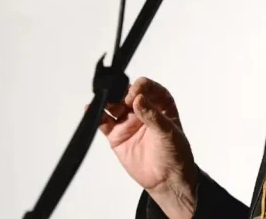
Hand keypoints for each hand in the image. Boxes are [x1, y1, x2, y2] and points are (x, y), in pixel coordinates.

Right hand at [92, 77, 196, 217]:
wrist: (167, 179)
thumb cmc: (175, 152)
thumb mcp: (168, 132)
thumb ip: (152, 115)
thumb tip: (139, 98)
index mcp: (161, 104)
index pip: (148, 88)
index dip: (140, 87)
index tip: (134, 95)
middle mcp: (143, 109)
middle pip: (127, 94)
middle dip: (120, 92)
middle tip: (117, 98)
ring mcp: (129, 121)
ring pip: (114, 106)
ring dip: (107, 101)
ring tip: (102, 102)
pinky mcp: (117, 135)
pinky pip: (104, 122)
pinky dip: (96, 115)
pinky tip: (90, 109)